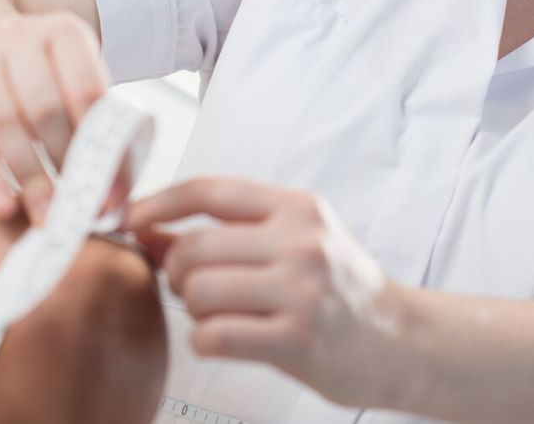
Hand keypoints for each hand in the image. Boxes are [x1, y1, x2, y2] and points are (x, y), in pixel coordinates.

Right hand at [0, 11, 112, 221]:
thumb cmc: (40, 75)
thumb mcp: (72, 78)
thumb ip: (96, 121)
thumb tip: (117, 188)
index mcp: (63, 31)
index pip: (87, 90)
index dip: (102, 144)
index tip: (112, 190)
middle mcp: (18, 35)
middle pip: (44, 108)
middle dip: (64, 162)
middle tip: (79, 204)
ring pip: (3, 123)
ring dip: (28, 175)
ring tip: (46, 213)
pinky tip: (3, 206)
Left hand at [127, 178, 411, 408]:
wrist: (402, 341)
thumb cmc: (340, 289)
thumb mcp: (296, 241)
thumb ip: (229, 232)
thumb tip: (148, 228)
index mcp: (298, 208)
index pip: (210, 190)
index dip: (159, 201)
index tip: (131, 217)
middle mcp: (301, 242)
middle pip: (194, 247)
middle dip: (177, 271)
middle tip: (191, 286)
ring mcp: (301, 291)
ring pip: (199, 291)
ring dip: (194, 309)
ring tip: (218, 314)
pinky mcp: (298, 340)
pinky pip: (214, 335)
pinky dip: (205, 340)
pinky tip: (225, 339)